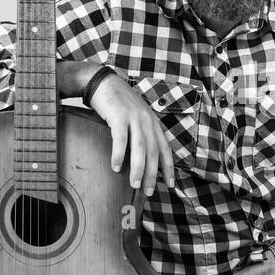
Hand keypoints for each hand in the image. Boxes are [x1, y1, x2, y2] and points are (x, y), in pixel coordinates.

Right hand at [85, 73, 176, 195]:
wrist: (103, 82)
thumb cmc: (118, 103)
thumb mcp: (136, 117)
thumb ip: (141, 134)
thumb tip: (141, 159)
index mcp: (153, 123)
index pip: (165, 149)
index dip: (169, 168)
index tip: (171, 185)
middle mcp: (147, 120)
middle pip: (153, 152)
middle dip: (152, 174)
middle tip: (148, 192)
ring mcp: (134, 117)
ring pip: (140, 148)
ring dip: (138, 169)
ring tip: (134, 185)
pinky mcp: (119, 115)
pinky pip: (120, 139)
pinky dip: (119, 154)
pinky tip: (115, 167)